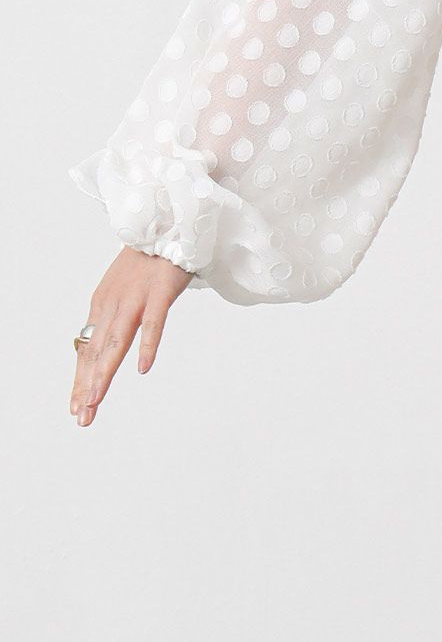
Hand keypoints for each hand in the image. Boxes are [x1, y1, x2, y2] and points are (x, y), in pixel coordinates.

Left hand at [70, 248, 192, 427]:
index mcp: (103, 307)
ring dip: (105, 373)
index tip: (78, 408)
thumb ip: (116, 320)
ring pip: (116, 342)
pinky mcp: (159, 292)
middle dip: (87, 386)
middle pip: (97, 352)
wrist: (164, 225)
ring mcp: (135, 298)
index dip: (82, 381)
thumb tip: (108, 348)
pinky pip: (153, 324)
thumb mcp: (124, 294)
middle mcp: (112, 305)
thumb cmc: (147, 263)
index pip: (89, 351)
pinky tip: (143, 368)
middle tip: (82, 416)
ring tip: (96, 400)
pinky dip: (147, 346)